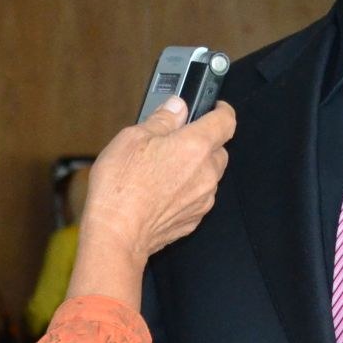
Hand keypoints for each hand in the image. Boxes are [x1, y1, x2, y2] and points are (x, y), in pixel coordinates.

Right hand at [69, 99, 234, 307]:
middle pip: (219, 150)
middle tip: (175, 141)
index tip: (214, 107)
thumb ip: (161, 120)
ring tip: (162, 169)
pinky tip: (160, 191)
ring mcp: (202, 199)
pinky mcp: (193, 219)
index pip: (226, 120)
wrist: (116, 235)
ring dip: (194, 168)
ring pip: (209, 175)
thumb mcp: (132, 138)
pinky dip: (186, 191)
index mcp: (195, 146)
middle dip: (203, 142)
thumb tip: (176, 107)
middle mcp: (206, 173)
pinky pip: (198, 197)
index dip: (221, 110)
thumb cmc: (120, 189)